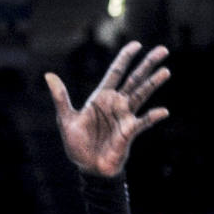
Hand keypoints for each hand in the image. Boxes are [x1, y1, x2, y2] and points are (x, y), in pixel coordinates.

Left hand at [45, 41, 169, 176]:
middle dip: (148, 64)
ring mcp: (124, 116)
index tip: (136, 44)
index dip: (125, 58)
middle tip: (163, 50)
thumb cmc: (78, 145)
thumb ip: (60, 98)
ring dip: (153, 84)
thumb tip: (48, 75)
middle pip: (135, 79)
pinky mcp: (129, 132)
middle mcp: (116, 103)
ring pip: (141, 95)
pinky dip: (152, 117)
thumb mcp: (66, 120)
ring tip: (165, 71)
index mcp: (101, 98)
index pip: (116, 72)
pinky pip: (143, 122)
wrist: (88, 169)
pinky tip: (162, 112)